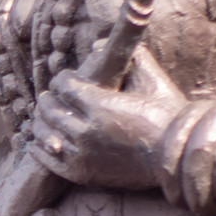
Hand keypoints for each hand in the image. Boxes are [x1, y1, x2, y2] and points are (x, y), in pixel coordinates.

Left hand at [29, 46, 186, 188]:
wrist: (178, 158)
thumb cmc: (169, 117)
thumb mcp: (153, 81)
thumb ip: (133, 57)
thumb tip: (107, 40)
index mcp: (99, 105)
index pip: (63, 86)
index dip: (62, 80)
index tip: (66, 79)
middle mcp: (85, 130)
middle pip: (50, 109)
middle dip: (48, 99)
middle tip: (50, 97)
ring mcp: (81, 154)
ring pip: (44, 134)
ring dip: (40, 122)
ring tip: (43, 117)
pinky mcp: (81, 174)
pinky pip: (48, 160)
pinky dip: (39, 148)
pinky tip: (38, 142)